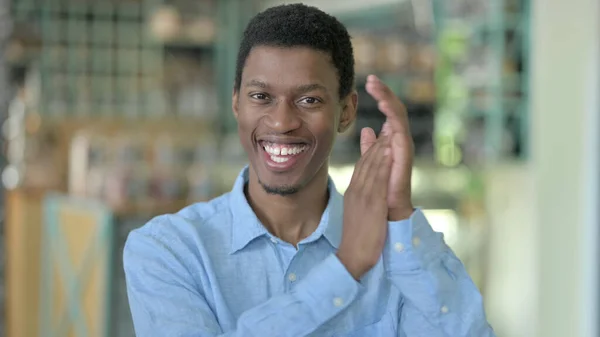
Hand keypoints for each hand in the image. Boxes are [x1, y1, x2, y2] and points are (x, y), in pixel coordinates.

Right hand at [337, 135, 392, 279]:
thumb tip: (364, 192)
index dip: (371, 151)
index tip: (379, 138)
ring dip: (381, 148)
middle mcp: (356, 191)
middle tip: (386, 128)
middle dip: (376, 144)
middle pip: (366, 163)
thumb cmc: (356, 239)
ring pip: (372, 167)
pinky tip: (389, 151)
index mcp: (353, 193)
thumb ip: (361, 200)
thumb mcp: (356, 214)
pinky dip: (383, 163)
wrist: (352, 256)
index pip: (361, 167)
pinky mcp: (372, 203)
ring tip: (389, 132)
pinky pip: (378, 179)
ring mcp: (363, 196)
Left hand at [362, 75, 413, 220]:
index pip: (387, 111)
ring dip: (387, 98)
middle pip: (393, 109)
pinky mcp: (403, 152)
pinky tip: (383, 102)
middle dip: (384, 92)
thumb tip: (367, 129)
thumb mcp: (370, 162)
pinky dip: (392, 114)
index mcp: (390, 140)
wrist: (387, 210)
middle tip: (371, 79)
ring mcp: (402, 145)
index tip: (369, 82)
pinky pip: (399, 128)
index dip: (380, 95)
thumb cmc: (380, 190)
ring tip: (375, 85)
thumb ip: (370, 146)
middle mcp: (398, 140)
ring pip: (397, 115)